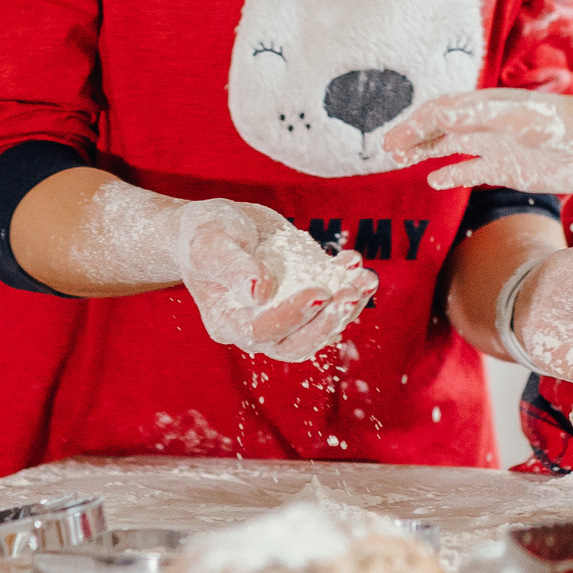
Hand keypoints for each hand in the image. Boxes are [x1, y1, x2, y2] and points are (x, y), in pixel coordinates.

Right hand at [168, 197, 376, 360]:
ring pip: (319, 329)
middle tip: (351, 294)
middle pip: (295, 345)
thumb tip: (260, 291)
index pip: (262, 331)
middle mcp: (255, 328)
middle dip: (328, 322)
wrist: (221, 227)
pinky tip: (354, 262)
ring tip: (366, 278)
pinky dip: (347, 287)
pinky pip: (329, 306)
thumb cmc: (207, 233)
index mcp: (226, 320)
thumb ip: (233, 266)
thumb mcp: (212, 242)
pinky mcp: (303, 302)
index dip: (293, 315)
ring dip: (347, 308)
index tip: (320, 290)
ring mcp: (282, 318)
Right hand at [382, 89, 572, 192]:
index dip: (414, 123)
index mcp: (487, 106)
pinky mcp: (509, 170)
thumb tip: (435, 113)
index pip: (441, 111)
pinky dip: (452, 174)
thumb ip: (477, 114)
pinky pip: (472, 170)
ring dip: (426, 151)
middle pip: (440, 127)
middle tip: (387, 149)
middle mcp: (487, 124)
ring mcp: (497, 147)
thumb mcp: (517, 117)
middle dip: (413, 135)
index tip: (393, 139)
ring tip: (401, 159)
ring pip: (451, 147)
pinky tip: (436, 180)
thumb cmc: (562, 124)